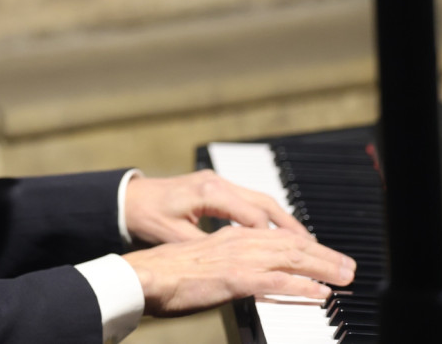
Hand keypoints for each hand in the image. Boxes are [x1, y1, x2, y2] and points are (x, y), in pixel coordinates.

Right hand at [123, 225, 355, 316]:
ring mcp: (237, 259)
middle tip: (348, 265)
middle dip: (323, 255)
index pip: (275, 238)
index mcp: (228, 237)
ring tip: (345, 276)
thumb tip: (239, 279)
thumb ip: (224, 267)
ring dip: (323, 267)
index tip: (323, 255)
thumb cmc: (162, 276)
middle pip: (290, 244)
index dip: (304, 246)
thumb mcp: (199, 264)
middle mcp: (237, 242)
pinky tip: (321, 292)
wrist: (143, 276)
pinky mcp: (235, 278)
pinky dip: (303, 285)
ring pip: (291, 258)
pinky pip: (277, 280)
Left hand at [124, 170, 308, 244]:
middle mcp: (217, 182)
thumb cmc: (146, 217)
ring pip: (260, 200)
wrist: (127, 199)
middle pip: (265, 203)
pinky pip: (249, 200)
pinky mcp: (215, 187)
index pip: (253, 217)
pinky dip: (267, 215)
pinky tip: (277, 231)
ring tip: (304, 242)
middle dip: (291, 226)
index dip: (273, 239)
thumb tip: (235, 260)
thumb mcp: (174, 237)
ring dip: (282, 220)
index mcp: (209, 193)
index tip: (293, 256)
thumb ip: (206, 246)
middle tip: (314, 247)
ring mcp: (217, 182)